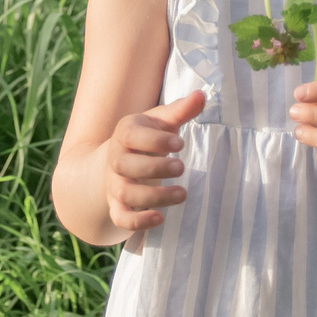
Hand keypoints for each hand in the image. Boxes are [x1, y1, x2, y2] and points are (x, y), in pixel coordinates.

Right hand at [103, 89, 205, 233]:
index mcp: (124, 133)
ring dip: (153, 196)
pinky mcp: (117, 206)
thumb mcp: (161, 121)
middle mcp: (115, 159)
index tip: (180, 143)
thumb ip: (180, 110)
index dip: (154, 140)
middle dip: (153, 168)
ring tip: (183, 194)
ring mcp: (114, 184)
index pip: (131, 135)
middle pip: (124, 165)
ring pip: (125, 193)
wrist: (118, 162)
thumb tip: (202, 95)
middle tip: (181, 167)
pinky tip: (160, 218)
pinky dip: (137, 222)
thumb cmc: (147, 138)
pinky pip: (120, 218)